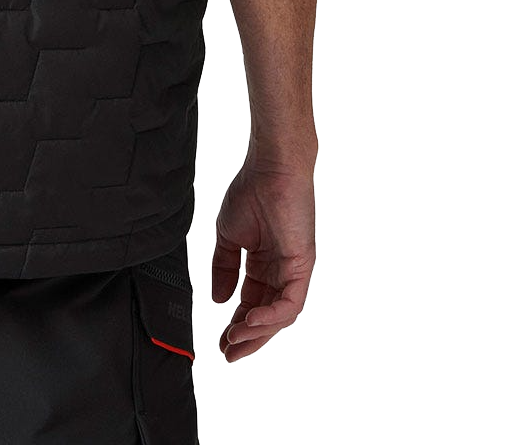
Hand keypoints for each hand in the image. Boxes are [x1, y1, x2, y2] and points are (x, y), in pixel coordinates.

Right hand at [211, 158, 315, 360]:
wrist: (268, 167)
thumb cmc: (250, 191)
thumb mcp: (228, 235)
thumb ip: (224, 267)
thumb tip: (218, 300)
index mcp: (264, 264)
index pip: (252, 304)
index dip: (237, 325)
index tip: (220, 342)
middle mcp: (282, 272)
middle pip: (267, 316)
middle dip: (248, 339)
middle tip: (228, 354)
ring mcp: (295, 270)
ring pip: (280, 315)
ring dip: (258, 332)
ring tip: (234, 340)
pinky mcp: (303, 265)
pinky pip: (291, 302)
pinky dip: (271, 316)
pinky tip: (249, 320)